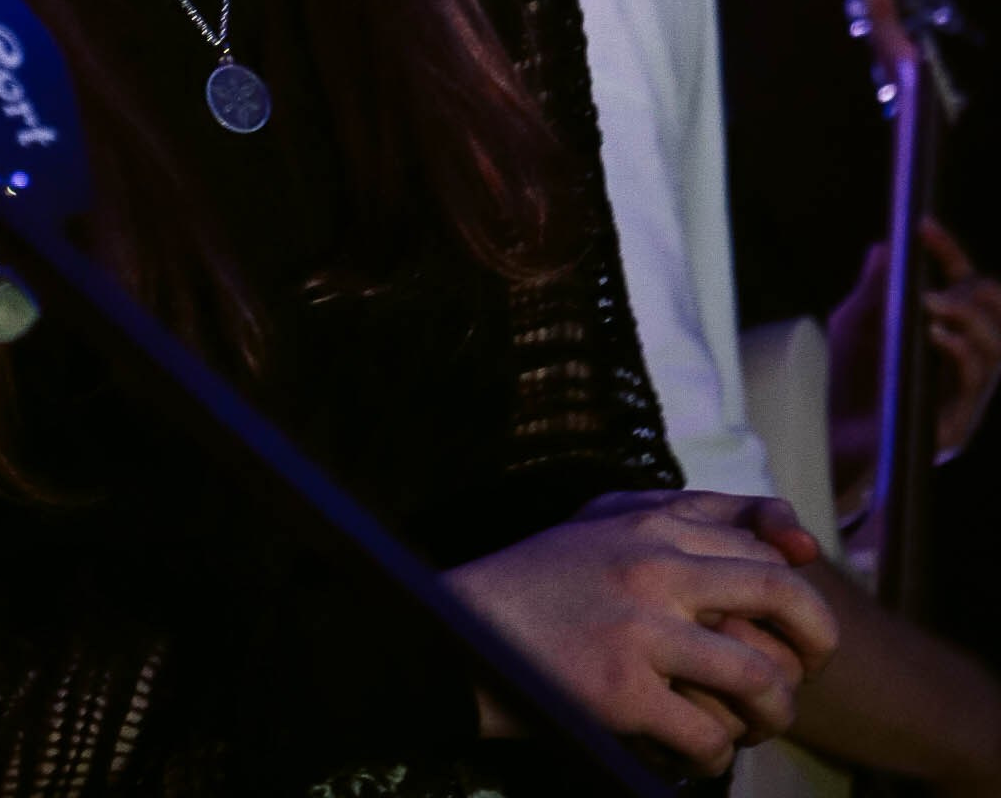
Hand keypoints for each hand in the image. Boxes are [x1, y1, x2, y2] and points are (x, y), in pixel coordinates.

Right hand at [446, 488, 836, 778]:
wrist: (458, 630)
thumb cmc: (540, 583)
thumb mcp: (604, 524)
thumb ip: (682, 518)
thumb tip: (790, 543)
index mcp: (651, 520)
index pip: (762, 540)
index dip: (799, 586)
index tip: (801, 625)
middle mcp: (653, 563)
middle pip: (781, 594)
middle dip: (815, 641)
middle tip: (806, 675)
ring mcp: (639, 628)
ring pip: (759, 678)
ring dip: (771, 715)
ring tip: (754, 726)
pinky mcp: (620, 691)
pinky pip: (707, 737)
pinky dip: (713, 758)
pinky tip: (693, 755)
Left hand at [829, 223, 1000, 489]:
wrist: (830, 444)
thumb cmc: (847, 384)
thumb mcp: (855, 326)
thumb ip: (875, 289)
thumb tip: (888, 246)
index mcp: (945, 336)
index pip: (964, 287)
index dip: (950, 253)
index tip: (923, 225)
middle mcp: (962, 366)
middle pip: (993, 315)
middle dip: (971, 287)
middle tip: (940, 279)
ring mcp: (963, 399)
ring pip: (993, 349)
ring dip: (966, 316)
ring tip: (933, 302)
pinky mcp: (955, 428)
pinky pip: (973, 384)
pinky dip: (959, 351)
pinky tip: (937, 334)